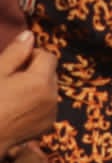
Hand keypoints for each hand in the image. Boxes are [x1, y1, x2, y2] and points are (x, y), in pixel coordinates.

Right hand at [0, 33, 57, 155]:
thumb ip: (15, 53)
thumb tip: (30, 35)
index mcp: (42, 82)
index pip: (48, 56)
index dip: (30, 56)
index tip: (12, 65)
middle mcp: (52, 98)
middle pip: (50, 73)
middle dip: (34, 72)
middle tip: (9, 81)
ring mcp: (50, 114)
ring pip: (48, 90)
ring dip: (35, 88)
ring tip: (10, 97)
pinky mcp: (46, 127)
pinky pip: (46, 106)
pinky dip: (36, 103)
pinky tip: (15, 111)